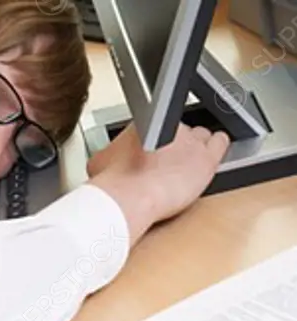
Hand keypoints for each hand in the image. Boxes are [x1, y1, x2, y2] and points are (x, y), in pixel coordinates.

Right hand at [88, 122, 230, 242]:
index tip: (154, 158)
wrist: (128, 197)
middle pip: (180, 132)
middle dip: (176, 148)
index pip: (158, 127)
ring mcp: (190, 141)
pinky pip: (220, 143)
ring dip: (196, 150)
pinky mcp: (206, 158)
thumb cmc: (115, 183)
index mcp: (145, 122)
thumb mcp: (100, 162)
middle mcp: (170, 127)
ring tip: (188, 166)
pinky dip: (217, 148)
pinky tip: (209, 159)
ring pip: (201, 137)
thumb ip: (109, 155)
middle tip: (168, 167)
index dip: (157, 144)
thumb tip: (106, 159)